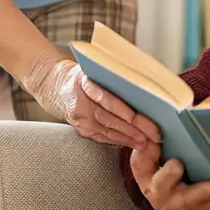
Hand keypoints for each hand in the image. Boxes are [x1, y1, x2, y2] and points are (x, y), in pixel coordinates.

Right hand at [24, 58, 159, 148]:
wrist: (57, 86)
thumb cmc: (84, 75)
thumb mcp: (95, 66)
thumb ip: (114, 72)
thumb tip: (144, 77)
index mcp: (84, 82)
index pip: (104, 97)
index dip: (121, 109)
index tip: (136, 117)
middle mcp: (80, 102)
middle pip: (108, 117)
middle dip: (132, 127)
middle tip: (152, 134)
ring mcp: (80, 118)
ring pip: (107, 130)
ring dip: (128, 137)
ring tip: (146, 142)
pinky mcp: (82, 129)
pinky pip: (102, 137)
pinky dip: (119, 141)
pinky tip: (133, 143)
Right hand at [130, 141, 209, 209]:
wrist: (162, 198)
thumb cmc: (156, 173)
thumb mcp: (145, 162)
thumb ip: (147, 151)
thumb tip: (152, 140)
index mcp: (154, 186)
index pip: (160, 181)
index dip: (168, 173)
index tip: (177, 164)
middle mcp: (168, 203)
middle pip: (184, 201)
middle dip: (200, 194)